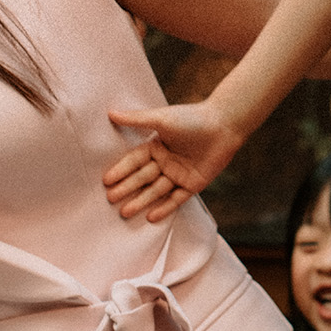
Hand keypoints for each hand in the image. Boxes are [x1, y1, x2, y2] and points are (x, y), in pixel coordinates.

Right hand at [103, 101, 244, 222]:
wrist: (224, 125)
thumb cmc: (192, 118)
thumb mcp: (162, 118)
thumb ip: (136, 119)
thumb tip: (110, 113)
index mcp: (157, 146)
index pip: (135, 161)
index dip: (121, 170)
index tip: (106, 181)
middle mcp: (166, 161)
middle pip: (143, 178)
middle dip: (127, 188)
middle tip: (110, 199)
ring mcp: (179, 174)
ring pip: (157, 191)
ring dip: (141, 201)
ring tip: (125, 212)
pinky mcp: (193, 184)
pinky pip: (177, 198)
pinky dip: (165, 207)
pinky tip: (151, 217)